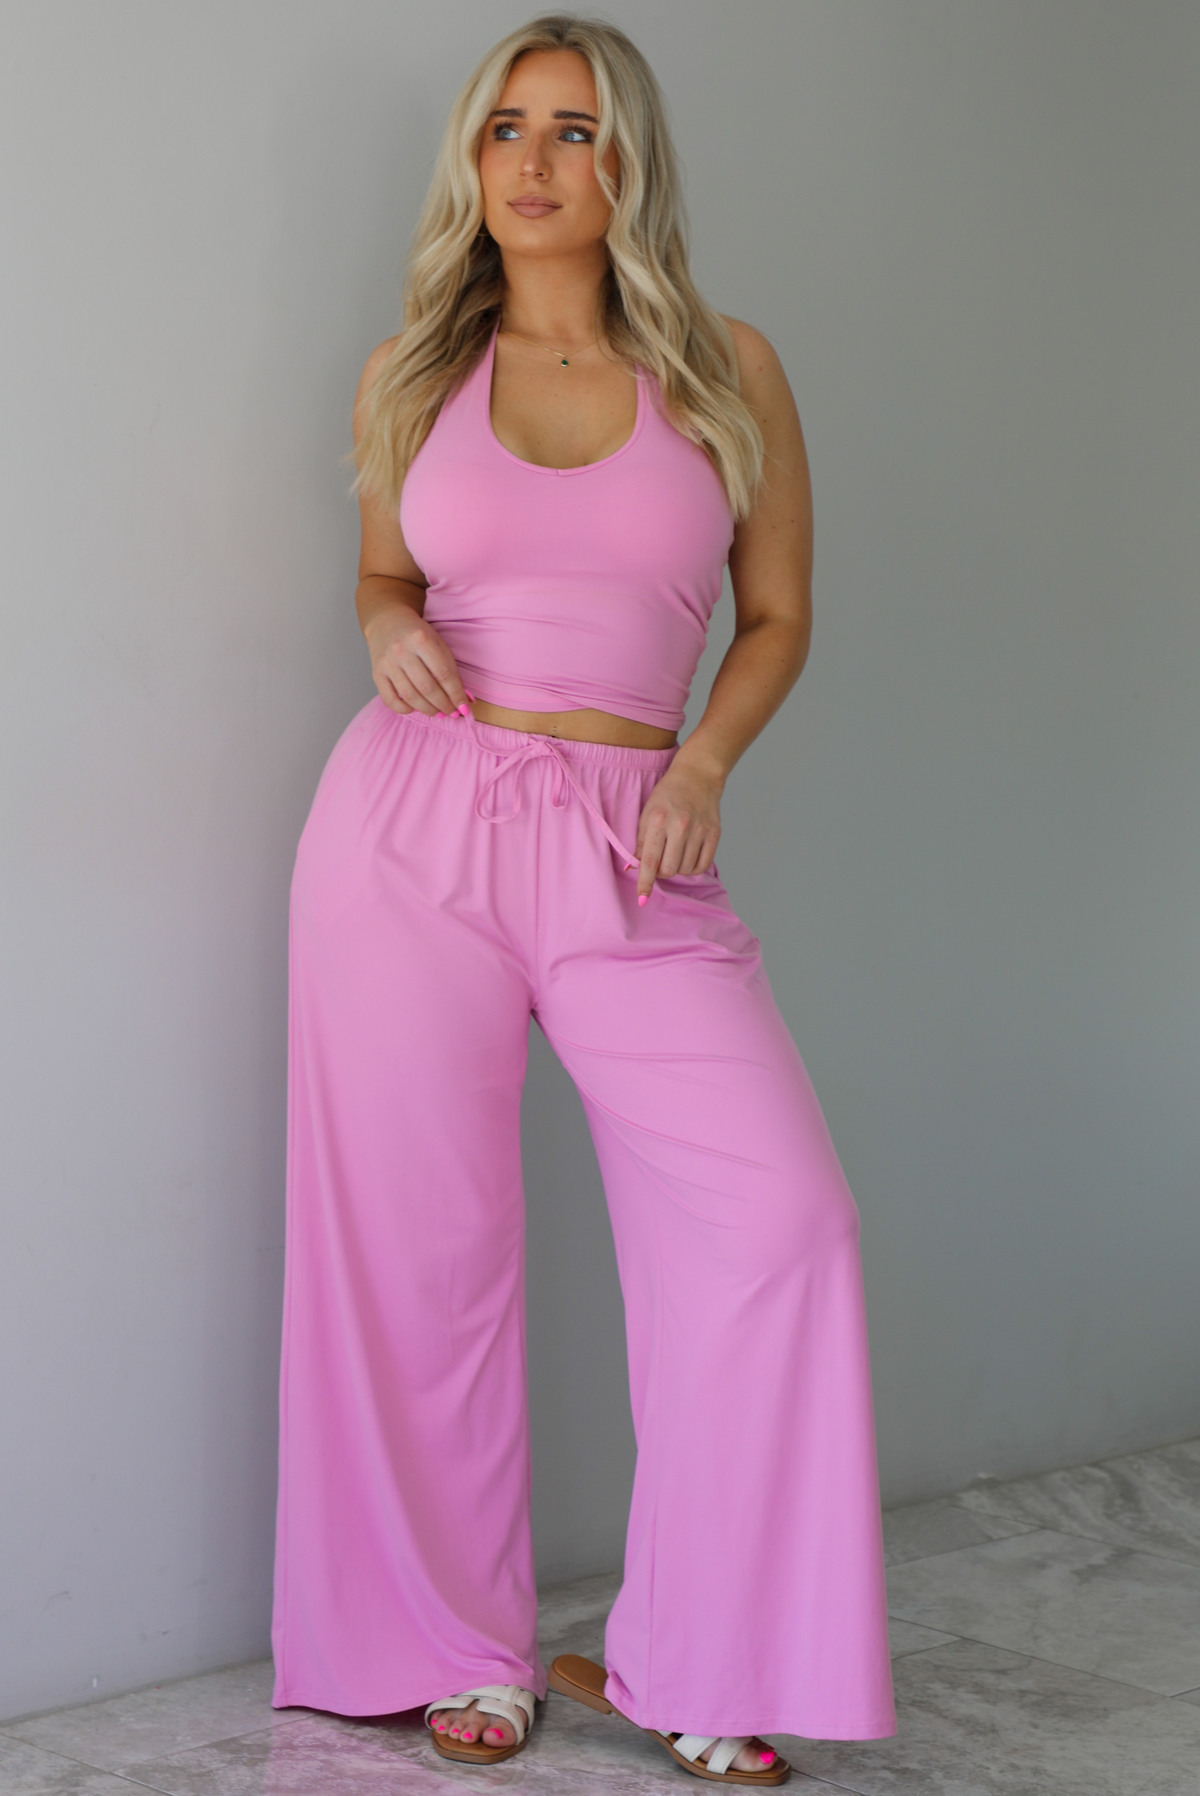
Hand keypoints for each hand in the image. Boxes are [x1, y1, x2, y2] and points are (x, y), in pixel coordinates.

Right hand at [365, 604, 468, 716]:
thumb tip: (464, 699)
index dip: (456, 694)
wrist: (387, 622)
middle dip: (443, 705)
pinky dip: (404, 709)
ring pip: (410, 696)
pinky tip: (415, 709)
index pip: (443, 673)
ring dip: (427, 709)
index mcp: (421, 639)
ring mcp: (387, 663)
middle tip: (452, 712)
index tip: (464, 707)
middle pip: (427, 687)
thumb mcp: (438, 643)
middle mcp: (402, 651)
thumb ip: (451, 669)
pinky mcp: (376, 673)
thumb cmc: (417, 634)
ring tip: (438, 713)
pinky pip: (390, 700)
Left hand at [633, 751, 724, 902]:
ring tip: (675, 853)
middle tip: (661, 862)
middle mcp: (679, 826)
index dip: (645, 882)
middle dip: (661, 873)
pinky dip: (693, 867)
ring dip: (677, 868)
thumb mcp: (647, 814)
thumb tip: (634, 869)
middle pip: (669, 870)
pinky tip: (688, 856)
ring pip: (685, 870)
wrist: (697, 776)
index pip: (650, 860)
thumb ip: (641, 842)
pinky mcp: (714, 833)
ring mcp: (699, 830)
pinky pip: (702, 865)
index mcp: (658, 820)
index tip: (642, 899)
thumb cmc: (667, 795)